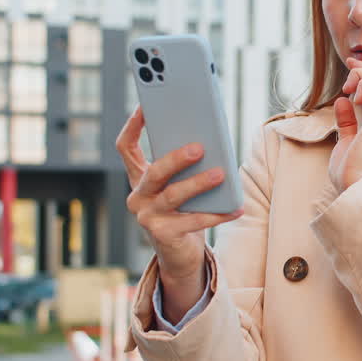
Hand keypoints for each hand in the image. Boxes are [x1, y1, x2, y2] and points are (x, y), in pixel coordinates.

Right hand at [116, 107, 243, 320]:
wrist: (179, 254)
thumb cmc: (184, 210)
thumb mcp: (181, 185)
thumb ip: (186, 167)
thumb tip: (210, 143)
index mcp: (139, 178)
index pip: (126, 147)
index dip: (132, 126)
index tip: (144, 106)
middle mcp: (137, 196)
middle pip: (154, 172)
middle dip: (176, 158)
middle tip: (199, 148)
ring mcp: (147, 217)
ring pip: (173, 195)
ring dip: (199, 183)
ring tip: (221, 174)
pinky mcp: (163, 235)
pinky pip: (193, 221)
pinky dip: (218, 214)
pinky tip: (236, 207)